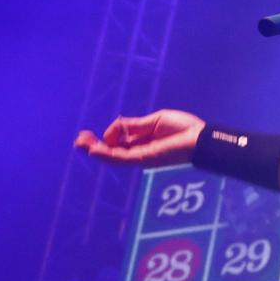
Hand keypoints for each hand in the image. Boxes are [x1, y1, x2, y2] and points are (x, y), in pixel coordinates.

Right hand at [75, 109, 205, 167]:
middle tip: (79, 140)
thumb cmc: (184, 128)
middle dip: (94, 146)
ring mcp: (141, 157)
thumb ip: (133, 125)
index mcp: (143, 141)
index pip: (118, 142)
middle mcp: (139, 151)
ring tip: (81, 144)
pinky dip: (107, 154)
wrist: (200, 137)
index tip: (91, 132)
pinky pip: (122, 158)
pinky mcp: (144, 159)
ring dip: (95, 150)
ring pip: (113, 156)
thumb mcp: (154, 121)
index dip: (106, 137)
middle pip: (112, 151)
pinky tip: (95, 150)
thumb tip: (114, 128)